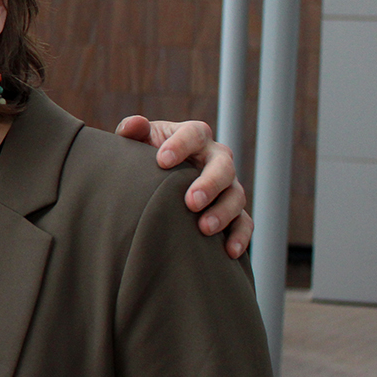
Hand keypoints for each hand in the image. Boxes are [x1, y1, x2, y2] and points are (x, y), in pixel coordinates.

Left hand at [114, 116, 251, 259]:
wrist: (156, 180)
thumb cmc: (147, 157)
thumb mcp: (138, 142)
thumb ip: (132, 132)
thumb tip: (134, 124)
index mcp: (194, 136)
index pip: (194, 134)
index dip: (180, 145)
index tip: (161, 161)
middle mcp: (216, 158)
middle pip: (223, 165)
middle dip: (209, 183)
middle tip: (191, 201)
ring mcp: (227, 185)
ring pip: (236, 194)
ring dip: (223, 212)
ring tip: (203, 228)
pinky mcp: (233, 210)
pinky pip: (244, 222)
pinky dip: (240, 236)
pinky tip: (228, 252)